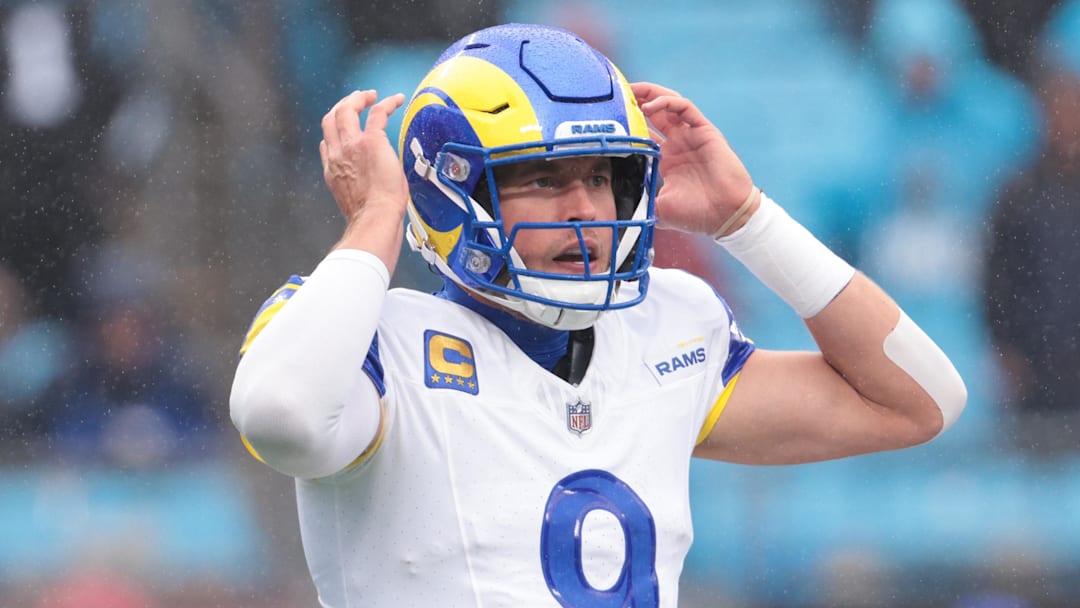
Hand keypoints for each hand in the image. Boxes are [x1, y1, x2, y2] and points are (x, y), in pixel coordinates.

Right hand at [319, 90, 407, 268]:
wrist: (374, 218)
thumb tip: (363, 187)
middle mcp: (337, 154)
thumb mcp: (351, 201)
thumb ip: (352, 187)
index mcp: (332, 169)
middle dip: (341, 106)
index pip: (326, 143)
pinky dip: (386, 103)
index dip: (334, 133)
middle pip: (331, 119)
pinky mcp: (371, 140)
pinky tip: (394, 100)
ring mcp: (352, 145)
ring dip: (357, 98)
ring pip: (346, 109)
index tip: (345, 131)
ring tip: (369, 95)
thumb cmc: (370, 216)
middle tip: (355, 101)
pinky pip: (377, 112)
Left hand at [631, 82, 755, 235]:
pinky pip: (684, 107)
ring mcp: (691, 135)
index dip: (628, 124)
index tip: (609, 119)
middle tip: (617, 95)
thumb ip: (641, 203)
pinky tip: (649, 106)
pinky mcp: (704, 130)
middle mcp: (678, 144)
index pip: (644, 134)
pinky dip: (666, 102)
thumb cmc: (696, 215)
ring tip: (631, 91)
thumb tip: (617, 211)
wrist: (725, 216)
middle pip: (654, 113)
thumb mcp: (659, 209)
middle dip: (635, 101)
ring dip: (649, 94)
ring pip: (669, 103)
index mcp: (666, 160)